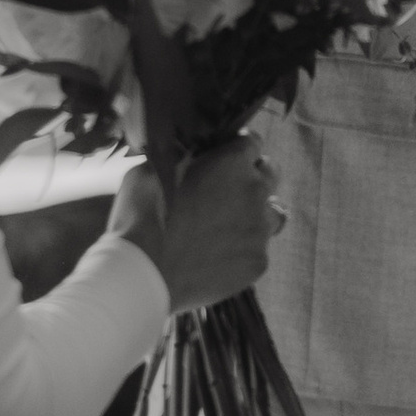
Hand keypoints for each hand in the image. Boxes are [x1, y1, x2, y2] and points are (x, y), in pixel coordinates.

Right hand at [111, 141, 280, 311]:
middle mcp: (255, 192)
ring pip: (273, 214)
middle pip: (270, 174)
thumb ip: (180, 157)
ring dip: (257, 212)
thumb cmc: (142, 216)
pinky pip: (259, 248)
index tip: (228, 154)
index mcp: (233, 162)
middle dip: (253, 176)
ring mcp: (260, 230)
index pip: (252, 142)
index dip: (238, 146)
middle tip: (229, 189)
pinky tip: (221, 253)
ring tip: (231, 223)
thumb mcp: (152, 169)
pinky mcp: (258, 262)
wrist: (144, 273)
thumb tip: (186, 154)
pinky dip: (244, 248)